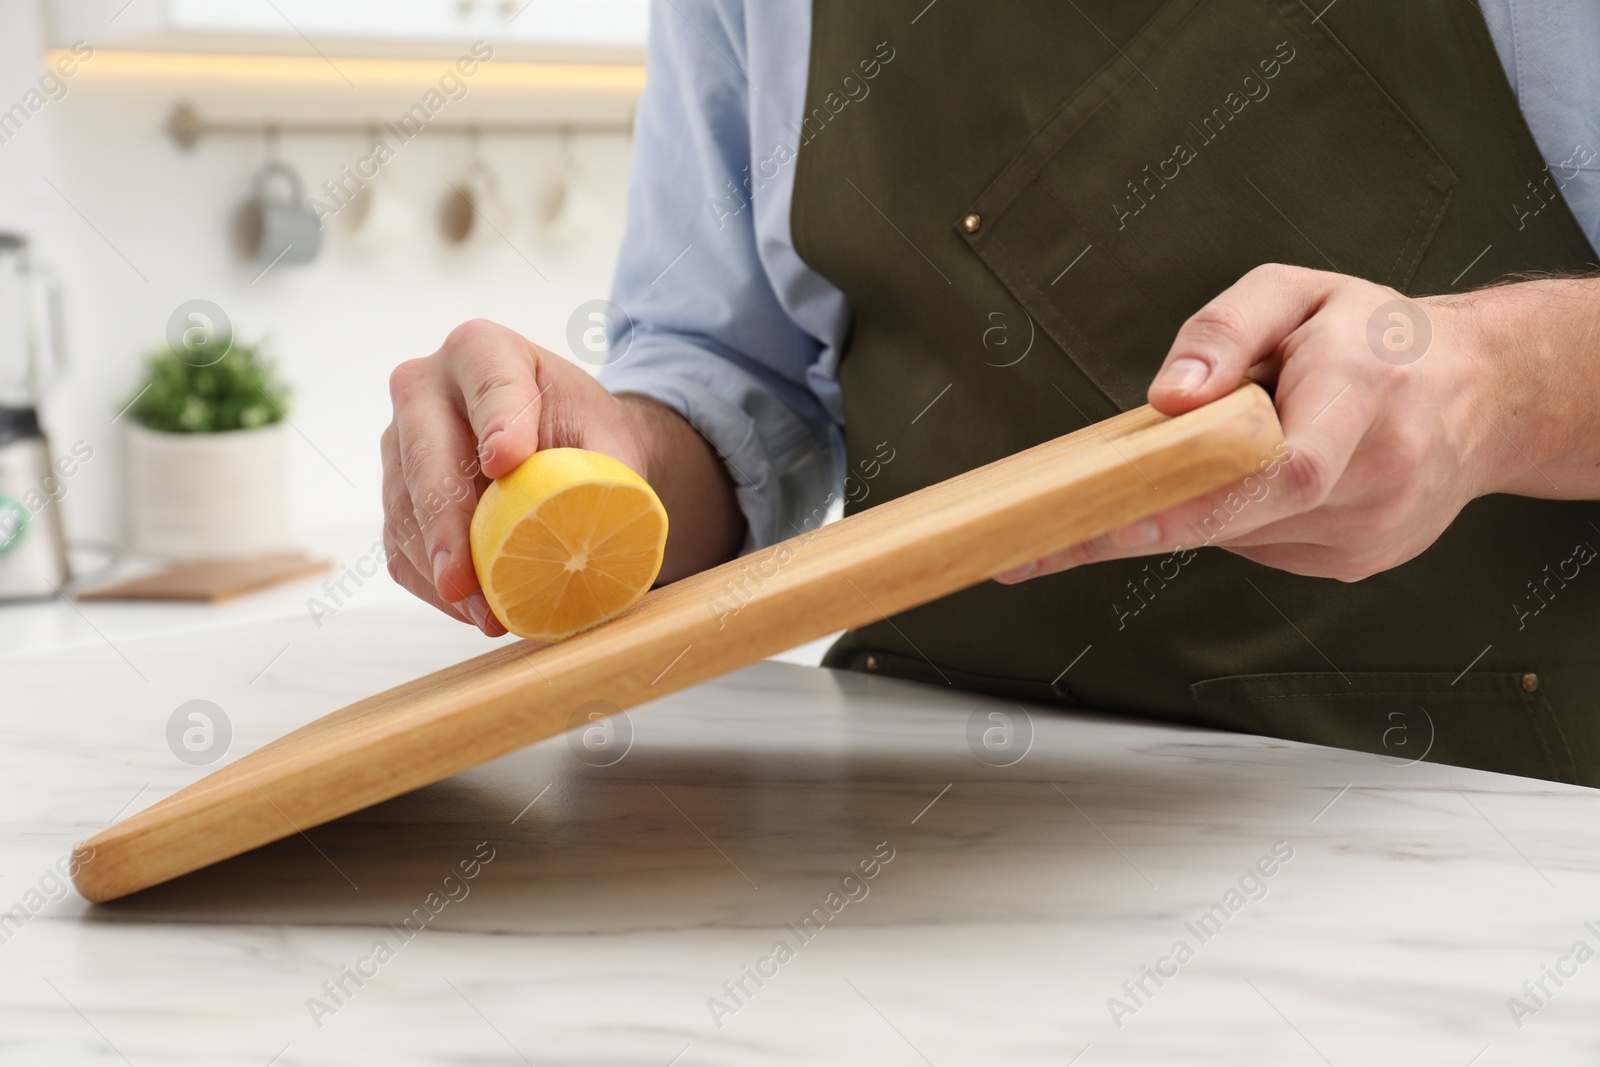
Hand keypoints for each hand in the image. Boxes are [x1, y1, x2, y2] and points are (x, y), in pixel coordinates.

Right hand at [381, 319, 742, 633]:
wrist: (564, 452)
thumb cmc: (587, 436)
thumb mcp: (610, 439)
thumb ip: (608, 468)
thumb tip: (601, 516)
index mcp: (483, 350)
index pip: (489, 381)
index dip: (497, 420)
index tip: (506, 464)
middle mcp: (425, 387)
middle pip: (426, 452)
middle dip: (445, 522)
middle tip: (464, 578)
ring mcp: (399, 443)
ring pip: (404, 509)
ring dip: (440, 570)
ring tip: (486, 614)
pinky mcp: (394, 495)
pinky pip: (400, 546)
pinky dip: (433, 585)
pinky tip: (470, 611)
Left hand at [996, 263, 1528, 583]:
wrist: (1486, 392)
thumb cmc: (1379, 335)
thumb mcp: (1298, 291)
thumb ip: (1225, 331)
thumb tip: (1167, 399)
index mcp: (1365, 392)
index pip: (1276, 470)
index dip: (1188, 506)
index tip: (1106, 527)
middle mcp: (1379, 475)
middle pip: (1238, 518)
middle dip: (1137, 524)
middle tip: (1038, 543)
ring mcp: (1371, 533)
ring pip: (1238, 538)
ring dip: (1194, 506)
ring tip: (1201, 457)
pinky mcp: (1356, 563)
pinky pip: (1260, 548)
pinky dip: (1232, 517)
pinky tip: (1248, 479)